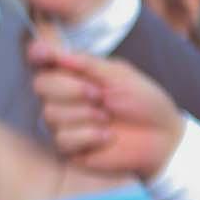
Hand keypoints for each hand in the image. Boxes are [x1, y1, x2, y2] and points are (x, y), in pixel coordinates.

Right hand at [28, 40, 184, 177]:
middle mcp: (63, 96)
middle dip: (71, 89)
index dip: (38, 54)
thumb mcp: (120, 75)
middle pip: (41, 85)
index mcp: (75, 74)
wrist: (161, 137)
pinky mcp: (67, 147)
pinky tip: (107, 137)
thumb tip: (55, 52)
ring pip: (50, 114)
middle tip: (100, 95)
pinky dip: (89, 136)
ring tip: (108, 118)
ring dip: (85, 115)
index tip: (41, 52)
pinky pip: (62, 138)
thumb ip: (87, 63)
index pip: (44, 61)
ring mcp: (63, 122)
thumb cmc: (144, 102)